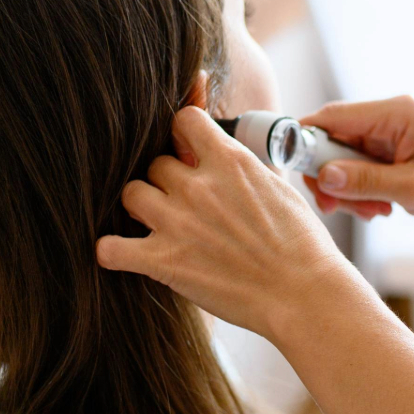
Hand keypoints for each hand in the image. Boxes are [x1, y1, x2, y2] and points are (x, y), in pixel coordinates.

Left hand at [96, 106, 357, 337]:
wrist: (304, 294)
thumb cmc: (302, 246)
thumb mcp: (280, 188)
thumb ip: (245, 166)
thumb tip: (229, 152)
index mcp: (230, 162)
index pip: (183, 119)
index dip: (183, 134)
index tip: (188, 151)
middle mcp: (198, 186)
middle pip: (156, 162)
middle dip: (168, 181)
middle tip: (186, 204)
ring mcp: (176, 223)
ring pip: (131, 193)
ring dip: (143, 207)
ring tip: (160, 223)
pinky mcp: (163, 262)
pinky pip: (110, 248)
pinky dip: (114, 251)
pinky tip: (128, 253)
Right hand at [300, 95, 413, 227]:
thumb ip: (367, 182)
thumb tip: (324, 177)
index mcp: (398, 112)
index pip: (334, 116)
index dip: (306, 140)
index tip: (298, 173)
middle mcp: (390, 117)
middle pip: (333, 140)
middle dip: (332, 177)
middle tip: (341, 208)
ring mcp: (389, 135)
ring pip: (342, 159)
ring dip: (348, 189)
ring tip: (375, 211)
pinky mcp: (390, 153)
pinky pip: (357, 169)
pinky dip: (360, 191)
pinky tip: (381, 208)